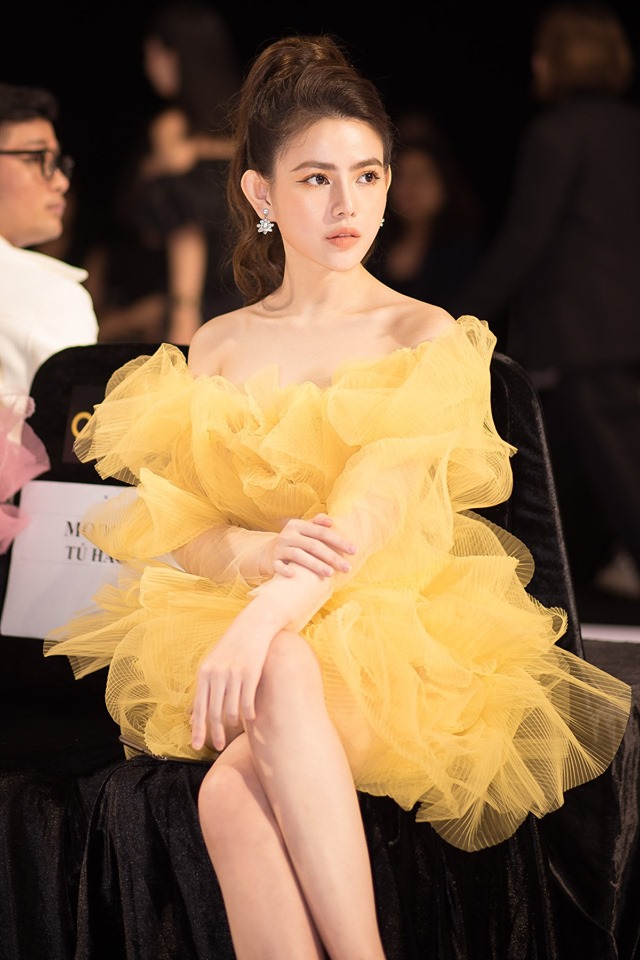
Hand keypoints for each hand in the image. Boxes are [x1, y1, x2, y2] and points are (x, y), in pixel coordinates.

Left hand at [190, 601, 276, 751]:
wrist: (253, 626)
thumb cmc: (231, 648)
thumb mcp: (213, 664)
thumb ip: (204, 688)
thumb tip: (192, 715)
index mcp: (204, 673)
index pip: (199, 707)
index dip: (198, 728)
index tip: (196, 745)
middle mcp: (217, 674)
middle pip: (214, 712)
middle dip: (215, 733)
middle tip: (217, 746)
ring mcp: (234, 674)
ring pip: (231, 710)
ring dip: (232, 724)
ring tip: (234, 730)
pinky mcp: (251, 673)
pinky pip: (247, 702)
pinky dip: (248, 714)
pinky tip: (250, 719)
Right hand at [260, 513, 356, 578]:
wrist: (267, 552)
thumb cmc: (294, 541)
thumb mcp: (303, 529)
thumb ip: (317, 522)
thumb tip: (331, 521)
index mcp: (298, 525)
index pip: (322, 532)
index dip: (339, 541)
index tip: (354, 550)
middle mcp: (288, 535)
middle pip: (314, 545)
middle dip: (332, 557)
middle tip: (347, 568)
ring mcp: (279, 548)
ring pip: (298, 556)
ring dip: (315, 564)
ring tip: (330, 574)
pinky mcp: (272, 561)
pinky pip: (278, 566)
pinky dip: (285, 570)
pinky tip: (294, 575)